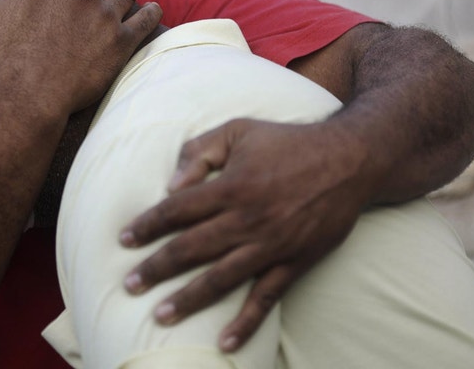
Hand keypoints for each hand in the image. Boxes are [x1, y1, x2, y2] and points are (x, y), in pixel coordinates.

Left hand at [119, 118, 374, 351]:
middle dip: (155, 269)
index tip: (124, 239)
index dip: (147, 226)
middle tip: (129, 284)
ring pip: (221, 279)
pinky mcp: (295, 262)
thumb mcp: (238, 130)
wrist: (350, 160)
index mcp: (231, 186)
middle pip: (191, 249)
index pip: (176, 210)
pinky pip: (266, 298)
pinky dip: (246, 323)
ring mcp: (272, 245)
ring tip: (160, 315)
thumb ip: (200, 151)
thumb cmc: (287, 141)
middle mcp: (248, 219)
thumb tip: (171, 185)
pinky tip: (224, 342)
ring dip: (188, 300)